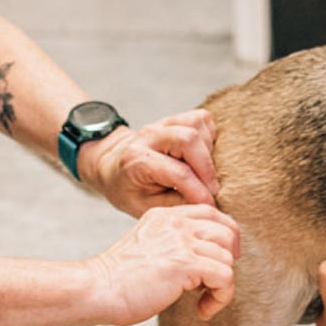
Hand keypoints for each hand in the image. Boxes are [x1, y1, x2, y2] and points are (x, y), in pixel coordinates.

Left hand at [80, 108, 218, 215]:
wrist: (114, 167)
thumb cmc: (131, 189)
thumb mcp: (146, 207)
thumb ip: (177, 204)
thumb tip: (207, 202)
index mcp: (137, 159)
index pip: (178, 173)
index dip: (199, 191)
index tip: (210, 204)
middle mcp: (149, 135)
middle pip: (189, 140)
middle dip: (206, 168)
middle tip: (211, 189)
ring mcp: (162, 123)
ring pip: (197, 126)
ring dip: (207, 151)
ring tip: (202, 173)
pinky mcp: (175, 118)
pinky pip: (201, 119)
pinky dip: (208, 137)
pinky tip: (201, 156)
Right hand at [86, 204, 239, 324]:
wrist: (97, 289)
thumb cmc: (119, 279)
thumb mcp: (148, 246)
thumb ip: (174, 243)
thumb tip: (208, 259)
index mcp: (165, 216)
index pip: (212, 213)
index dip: (225, 238)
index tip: (218, 263)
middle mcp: (176, 223)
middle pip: (227, 233)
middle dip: (227, 262)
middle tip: (211, 285)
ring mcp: (181, 241)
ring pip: (228, 258)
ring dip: (222, 287)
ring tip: (201, 302)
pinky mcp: (184, 264)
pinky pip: (225, 277)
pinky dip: (220, 298)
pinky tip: (201, 310)